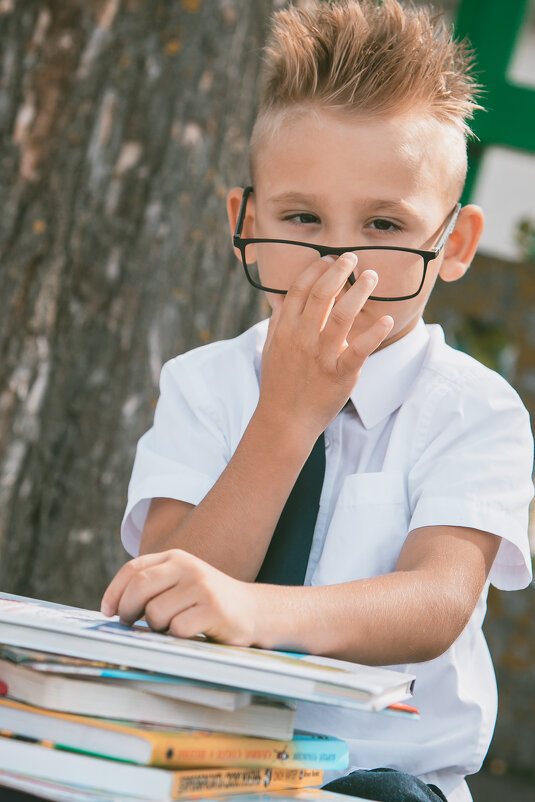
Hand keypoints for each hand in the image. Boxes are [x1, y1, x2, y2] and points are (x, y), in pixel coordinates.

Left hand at [100, 549, 259, 645]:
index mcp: (176, 557)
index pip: (133, 569)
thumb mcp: (180, 584)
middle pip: (139, 587)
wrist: (252, 610)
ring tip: (172, 626)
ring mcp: (201, 587)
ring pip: (155, 612)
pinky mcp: (213, 609)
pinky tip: (191, 632)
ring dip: (157, 627)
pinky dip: (177, 636)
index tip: (107, 612)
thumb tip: (114, 608)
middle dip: (127, 610)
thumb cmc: (206, 602)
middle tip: (129, 624)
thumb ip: (152, 587)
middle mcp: (188, 567)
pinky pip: (177, 628)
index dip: (114, 591)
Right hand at [258, 253, 392, 437]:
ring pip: (342, 315)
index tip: (329, 258)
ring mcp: (322, 356)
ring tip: (370, 276)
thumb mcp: (270, 349)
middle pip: (322, 294)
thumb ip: (277, 322)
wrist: (284, 422)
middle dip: (338, 270)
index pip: (299, 289)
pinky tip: (387, 319)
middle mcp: (302, 339)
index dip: (316, 269)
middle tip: (352, 258)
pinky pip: (359, 350)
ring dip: (359, 292)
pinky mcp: (341, 375)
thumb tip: (280, 298)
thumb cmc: (278, 386)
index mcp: (286, 330)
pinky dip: (374, 333)